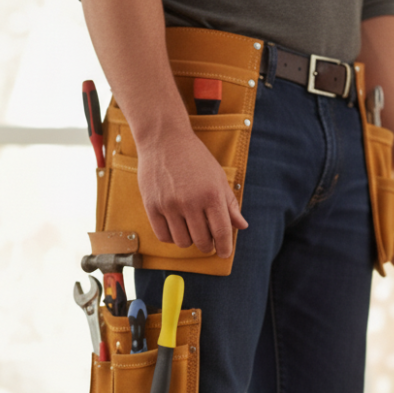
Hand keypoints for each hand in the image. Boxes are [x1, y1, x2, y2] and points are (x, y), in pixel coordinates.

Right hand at [136, 130, 247, 257]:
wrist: (163, 139)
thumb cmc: (194, 158)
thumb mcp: (218, 177)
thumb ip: (229, 204)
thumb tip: (242, 226)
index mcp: (211, 194)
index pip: (222, 232)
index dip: (225, 248)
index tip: (224, 253)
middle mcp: (191, 202)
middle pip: (202, 241)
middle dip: (207, 245)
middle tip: (207, 240)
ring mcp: (169, 205)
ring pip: (183, 242)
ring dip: (189, 241)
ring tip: (190, 229)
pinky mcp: (152, 206)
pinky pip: (164, 236)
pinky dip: (172, 237)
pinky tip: (176, 227)